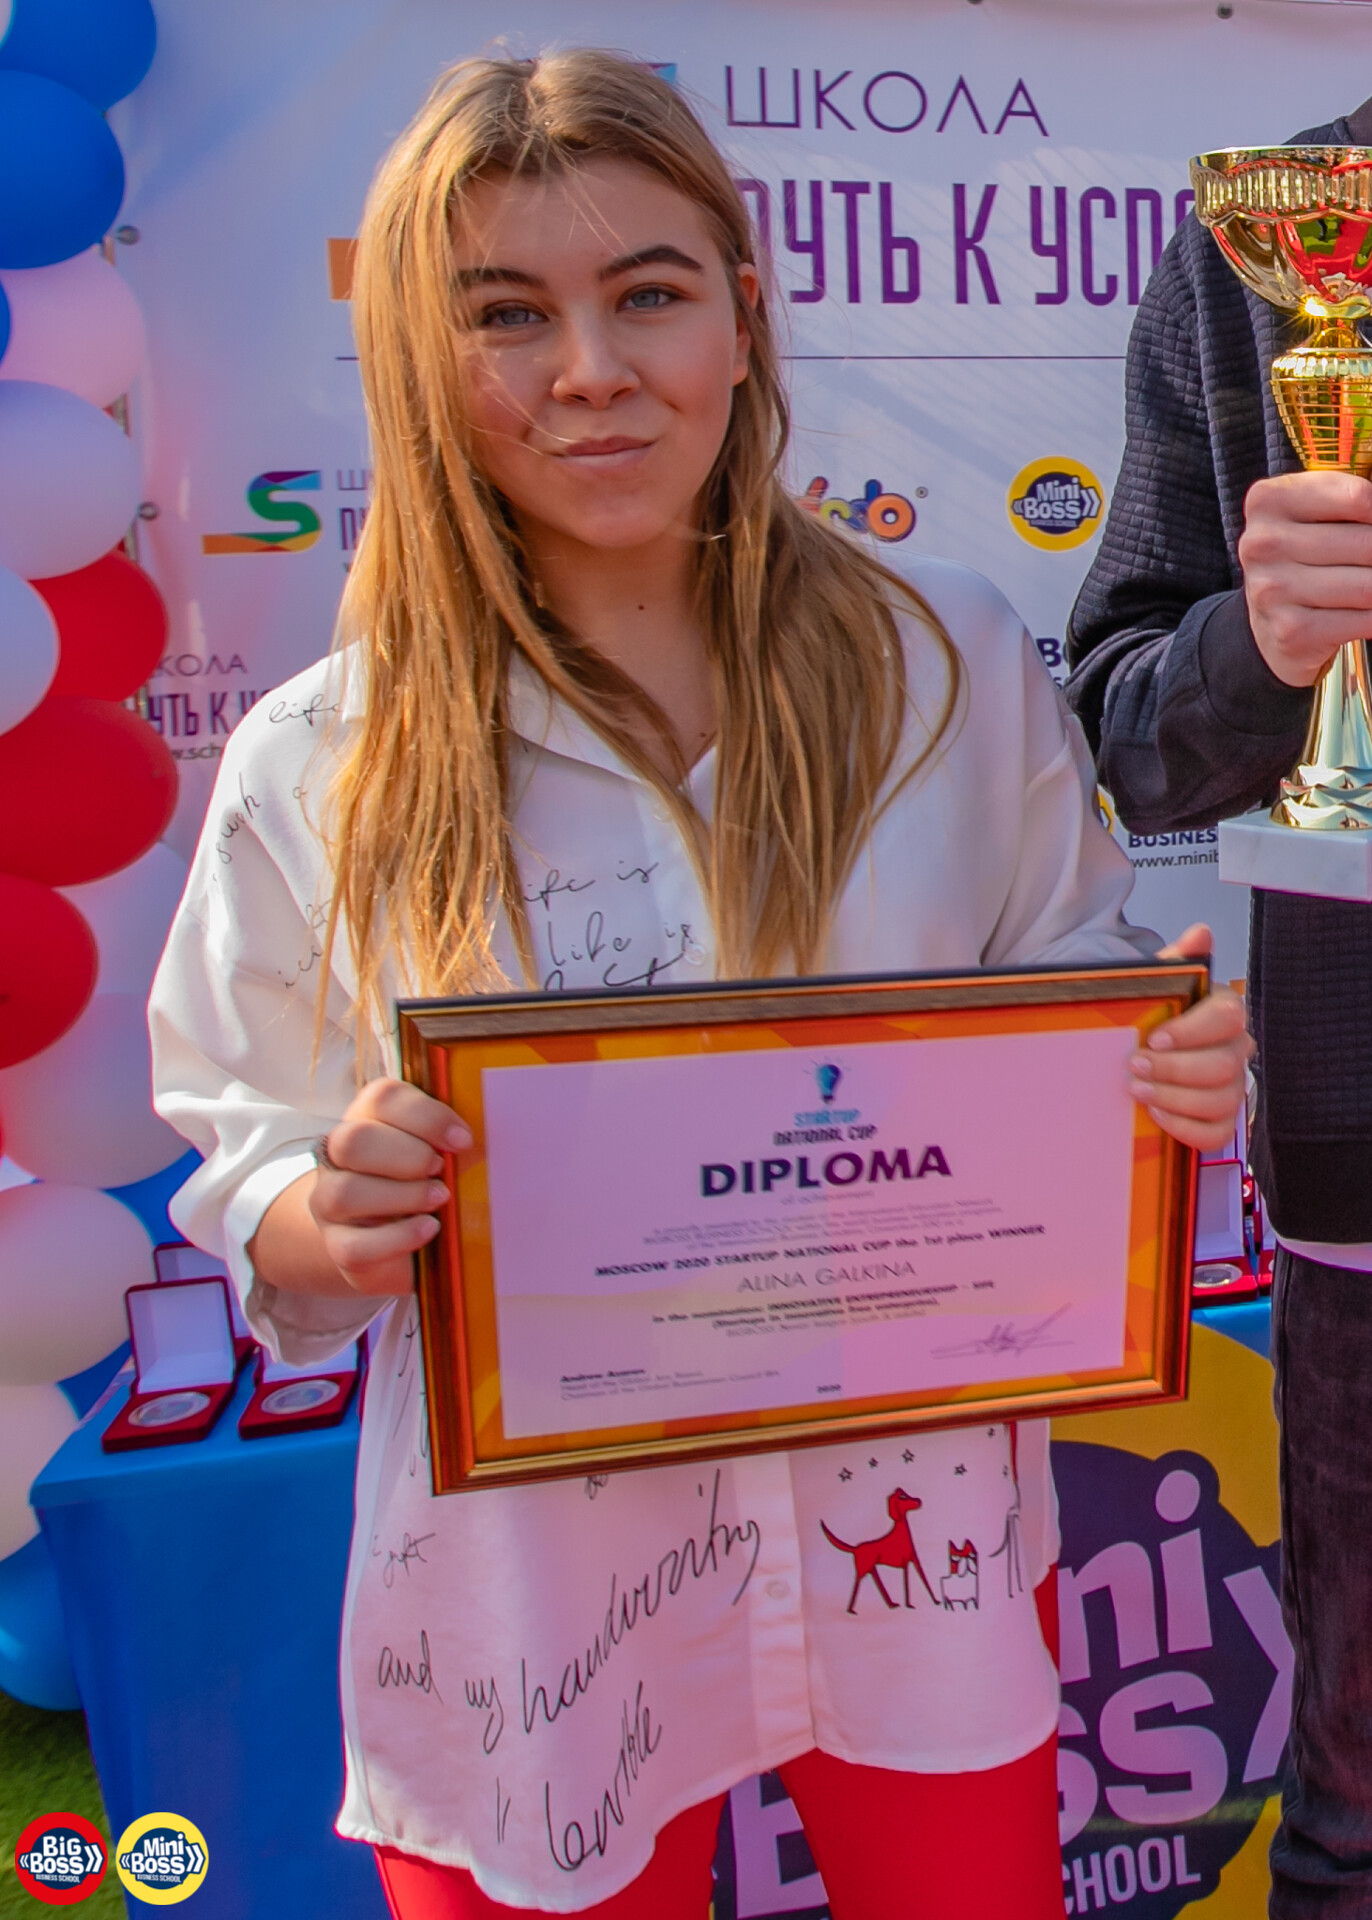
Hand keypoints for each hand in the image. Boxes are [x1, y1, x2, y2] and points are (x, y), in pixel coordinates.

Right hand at [309, 1077, 471, 1295]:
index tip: (463, 1140)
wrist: (395, 1242)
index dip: (426, 1116)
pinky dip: (399, 1237)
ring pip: (344, 1193)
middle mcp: (337, 1157)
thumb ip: (452, 1139)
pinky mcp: (337, 1246)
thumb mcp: (441, 1154)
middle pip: (352, 1141)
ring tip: (439, 1199)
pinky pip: (354, 1245)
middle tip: (440, 1169)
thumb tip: (476, 1137)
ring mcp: (328, 1202)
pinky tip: (429, 1229)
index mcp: (366, 1119)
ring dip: (403, 1196)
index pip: (381, 1098)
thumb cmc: (424, 1184)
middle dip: (407, 1155)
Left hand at [1129, 924, 1252, 1151]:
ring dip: (1175, 1098)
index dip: (1192, 1030)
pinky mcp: (1219, 1119)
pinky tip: (1156, 1114)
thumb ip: (1178, 960)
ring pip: (1221, 1100)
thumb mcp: (1157, 984)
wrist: (1133, 1048)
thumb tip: (1201, 932)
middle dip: (1175, 1068)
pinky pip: (1216, 1132)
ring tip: (1137, 1090)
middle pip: (1224, 1064)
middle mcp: (1236, 1049)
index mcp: (1225, 1011)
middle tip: (1134, 1066)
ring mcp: (1231, 1086)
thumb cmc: (1150, 1015)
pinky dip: (1185, 1127)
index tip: (1154, 1037)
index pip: (1230, 1017)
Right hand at [1240, 470, 1371, 686]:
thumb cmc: (1306, 557)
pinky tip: (1361, 614)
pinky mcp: (1290, 630)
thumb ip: (1350, 503)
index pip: (1356, 497)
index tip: (1371, 527)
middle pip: (1366, 543)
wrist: (1271, 620)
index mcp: (1268, 501)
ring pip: (1368, 586)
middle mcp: (1262, 544)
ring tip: (1366, 586)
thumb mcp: (1316, 515)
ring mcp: (1272, 589)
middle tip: (1368, 563)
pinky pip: (1363, 620)